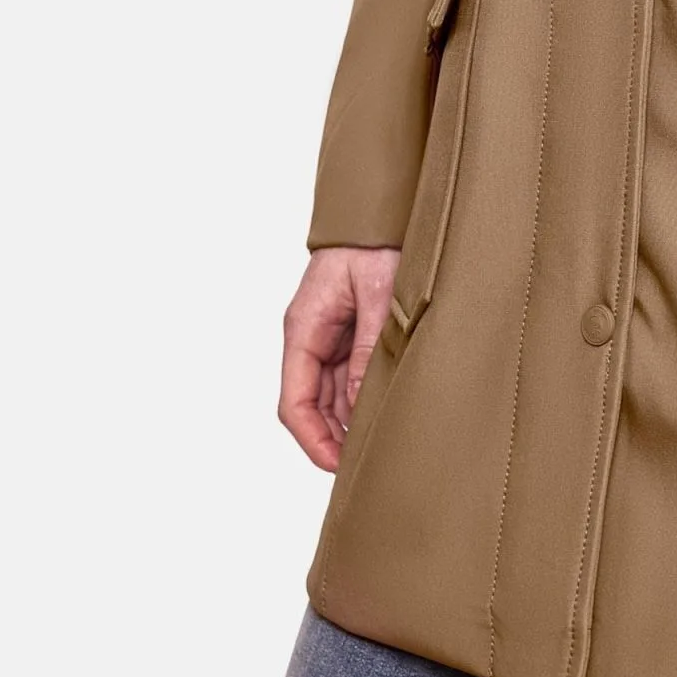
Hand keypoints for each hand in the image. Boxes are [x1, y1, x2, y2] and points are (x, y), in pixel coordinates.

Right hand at [278, 246, 400, 471]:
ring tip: (376, 443)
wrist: (381, 211)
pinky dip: (359, 398)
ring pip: (330, 394)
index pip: (295, 401)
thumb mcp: (376, 295)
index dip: (312, 439)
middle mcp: (310, 336)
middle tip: (364, 462)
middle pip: (311, 404)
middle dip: (332, 437)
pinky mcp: (349, 332)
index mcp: (305, 328)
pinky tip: (379, 411)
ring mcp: (329, 336)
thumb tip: (358, 403)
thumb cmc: (374, 243)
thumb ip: (368, 349)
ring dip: (347, 420)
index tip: (336, 465)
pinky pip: (347, 376)